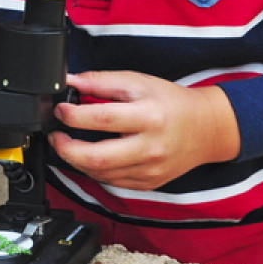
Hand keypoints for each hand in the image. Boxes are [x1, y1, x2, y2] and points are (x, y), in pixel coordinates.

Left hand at [50, 71, 240, 189]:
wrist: (206, 129)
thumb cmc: (171, 102)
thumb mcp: (137, 82)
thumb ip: (101, 81)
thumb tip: (70, 80)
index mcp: (148, 117)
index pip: (102, 119)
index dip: (73, 116)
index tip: (60, 110)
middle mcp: (150, 148)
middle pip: (98, 157)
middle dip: (66, 148)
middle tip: (55, 135)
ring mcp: (150, 170)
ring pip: (102, 174)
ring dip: (76, 160)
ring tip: (67, 144)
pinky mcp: (148, 183)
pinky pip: (112, 182)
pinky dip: (94, 170)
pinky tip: (88, 156)